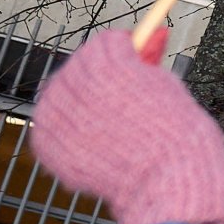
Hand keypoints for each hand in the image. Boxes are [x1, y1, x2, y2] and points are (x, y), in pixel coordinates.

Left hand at [30, 24, 223, 223]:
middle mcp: (74, 84)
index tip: (138, 61)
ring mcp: (56, 116)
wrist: (168, 185)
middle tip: (127, 98)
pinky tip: (98, 145)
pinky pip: (53, 126)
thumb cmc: (177, 137)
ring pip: (63, 95)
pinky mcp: (46, 144)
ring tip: (114, 126)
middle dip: (102, 77)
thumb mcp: (168, 85)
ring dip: (83, 103)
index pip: (107, 42)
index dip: (126, 51)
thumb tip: (149, 37)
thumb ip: (148, 61)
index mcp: (107, 63)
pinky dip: (70, 133)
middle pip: (81, 65)